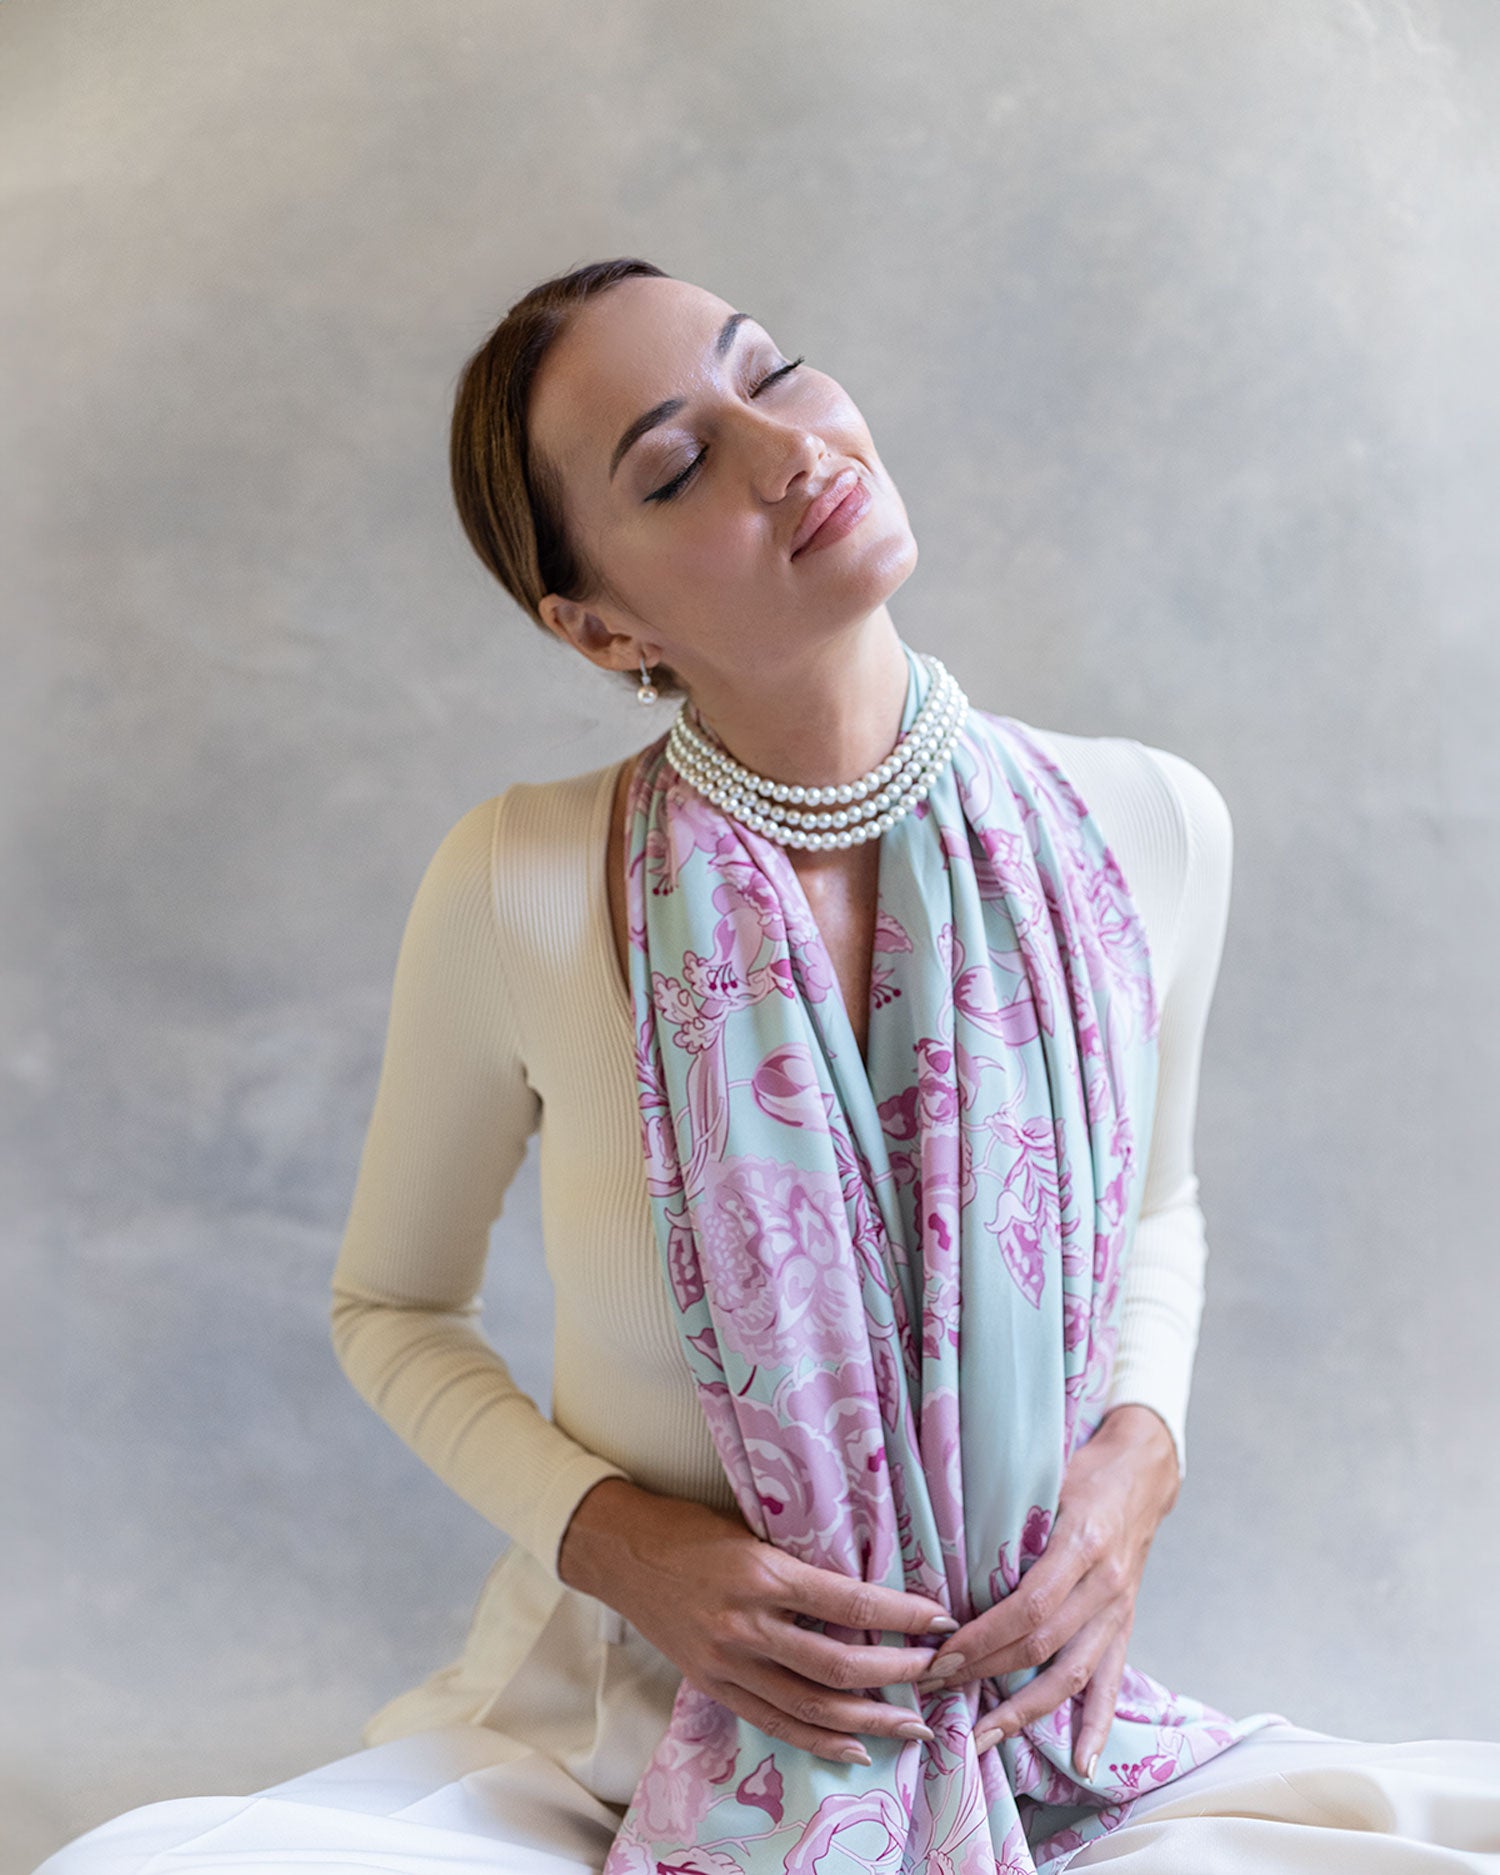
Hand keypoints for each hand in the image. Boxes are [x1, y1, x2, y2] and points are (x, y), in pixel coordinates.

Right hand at [557, 1477, 959, 1764]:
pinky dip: (818, 1742)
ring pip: (811, 1706)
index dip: (901, 1614)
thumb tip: (865, 1588)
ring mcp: (727, 1663)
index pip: (848, 1602)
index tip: (941, 1619)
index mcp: (762, 1574)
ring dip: (868, 1721)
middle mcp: (746, 1625)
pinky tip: (855, 1749)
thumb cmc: (690, 1529)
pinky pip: (774, 1723)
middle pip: (837, 1665)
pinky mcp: (713, 1686)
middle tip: (938, 1672)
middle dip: (897, 1673)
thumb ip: (800, 1563)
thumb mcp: (753, 1529)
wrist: (620, 1552)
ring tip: (913, 1725)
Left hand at [918, 1405, 1180, 1777]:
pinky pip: (1112, 1682)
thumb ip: (1004, 1518)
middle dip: (985, 1672)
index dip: (983, 1637)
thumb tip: (943, 1555)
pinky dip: (1097, 1725)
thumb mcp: (1041, 1480)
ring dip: (1024, 1713)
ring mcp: (1118, 1610)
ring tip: (981, 1738)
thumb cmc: (1081, 1469)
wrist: (1142, 1471)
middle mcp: (1104, 1584)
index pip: (1029, 1607)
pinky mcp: (1124, 1625)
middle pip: (1042, 1645)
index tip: (941, 1654)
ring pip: (1071, 1676)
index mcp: (1081, 1543)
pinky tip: (1081, 1762)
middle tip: (936, 1687)